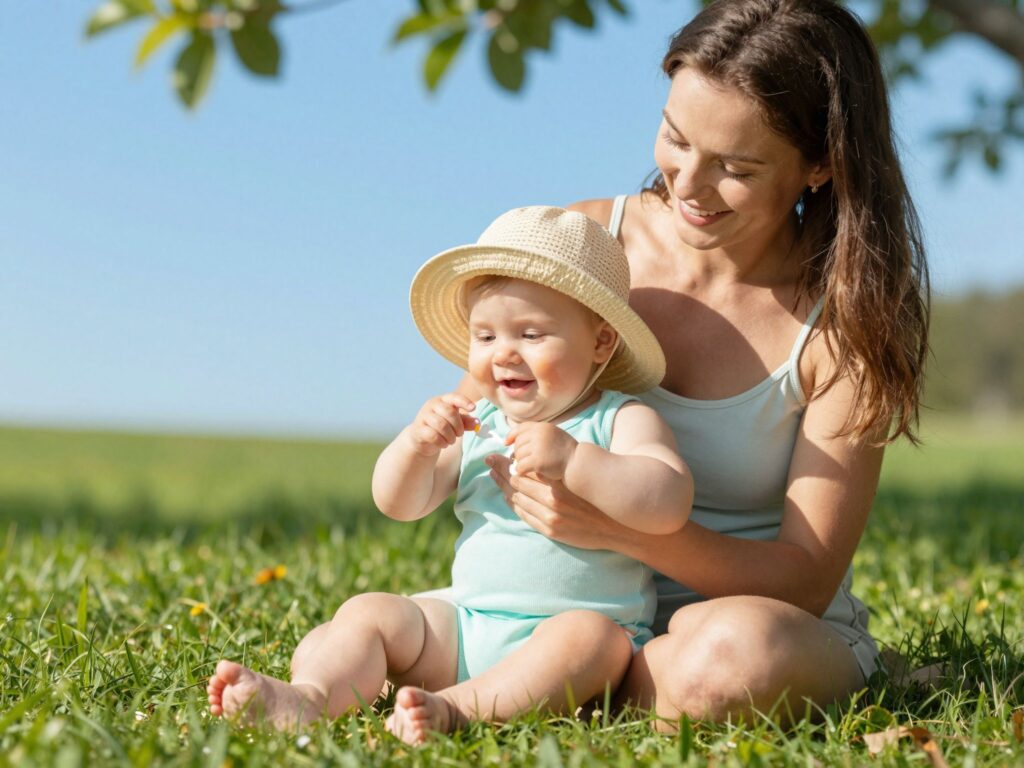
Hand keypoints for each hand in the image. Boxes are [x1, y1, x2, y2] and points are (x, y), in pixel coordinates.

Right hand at [407, 393, 476, 456]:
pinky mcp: (418, 429)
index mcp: (442, 400)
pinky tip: (444, 444)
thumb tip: (477, 423)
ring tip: (452, 441)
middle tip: (460, 434)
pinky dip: (442, 442)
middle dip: (458, 425)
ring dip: (450, 436)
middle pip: (449, 412)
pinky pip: (433, 435)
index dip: (464, 402)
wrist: (421, 438)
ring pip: (441, 425)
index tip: (473, 408)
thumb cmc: (441, 428)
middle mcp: (431, 406)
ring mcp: (423, 417)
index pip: (454, 397)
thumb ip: (466, 422)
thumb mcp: (455, 423)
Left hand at [486, 453, 629, 550]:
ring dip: (503, 488)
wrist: (615, 524)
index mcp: (558, 484)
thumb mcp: (575, 477)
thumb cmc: (595, 495)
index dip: (506, 463)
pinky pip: (525, 516)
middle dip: (499, 472)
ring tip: (494, 476)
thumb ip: (554, 471)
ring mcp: (550, 518)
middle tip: (489, 462)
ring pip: (517, 500)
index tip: (496, 455)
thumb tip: (530, 460)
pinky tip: (509, 496)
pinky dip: (514, 505)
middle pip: (516, 484)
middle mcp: (552, 501)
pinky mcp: (551, 531)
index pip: (522, 472)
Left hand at [505, 422, 577, 480]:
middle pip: (518, 443)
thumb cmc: (566, 452)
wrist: (578, 463)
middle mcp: (539, 434)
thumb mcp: (553, 435)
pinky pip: (521, 466)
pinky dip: (521, 471)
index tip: (507, 442)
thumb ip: (538, 434)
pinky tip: (526, 473)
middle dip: (519, 452)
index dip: (512, 435)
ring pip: (518, 455)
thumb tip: (515, 440)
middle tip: (524, 460)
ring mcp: (538, 447)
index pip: (520, 428)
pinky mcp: (537, 461)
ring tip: (529, 466)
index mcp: (542, 427)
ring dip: (521, 462)